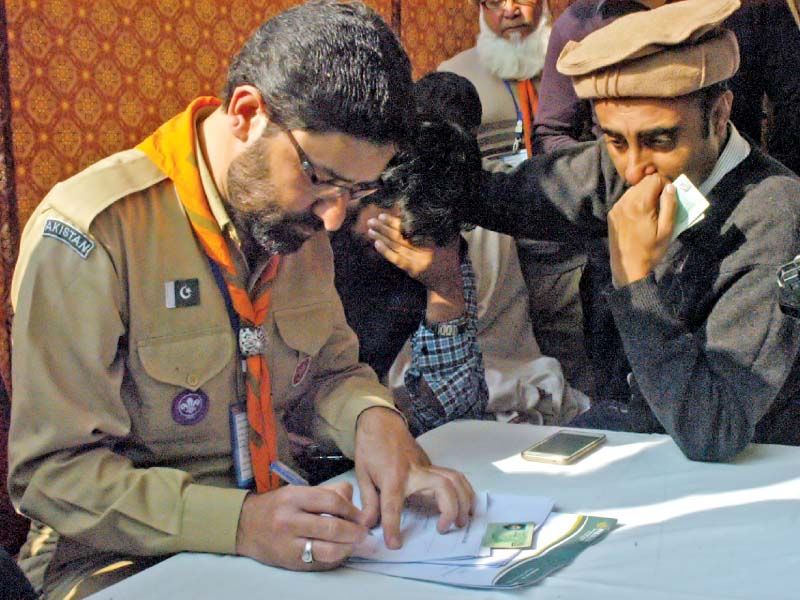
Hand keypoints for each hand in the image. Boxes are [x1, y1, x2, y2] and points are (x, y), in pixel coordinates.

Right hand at [235, 481, 367, 570]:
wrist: (245, 526)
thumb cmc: (278, 506)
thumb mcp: (299, 491)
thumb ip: (329, 492)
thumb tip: (355, 501)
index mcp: (294, 497)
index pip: (332, 501)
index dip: (352, 510)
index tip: (360, 516)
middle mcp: (290, 520)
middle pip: (333, 528)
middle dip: (355, 532)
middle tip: (364, 533)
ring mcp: (289, 544)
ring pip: (329, 550)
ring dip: (349, 549)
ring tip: (355, 545)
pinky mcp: (290, 562)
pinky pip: (320, 563)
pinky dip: (336, 560)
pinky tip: (341, 554)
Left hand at [354, 407, 474, 548]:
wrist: (381, 422)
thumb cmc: (370, 447)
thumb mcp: (362, 474)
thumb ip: (368, 501)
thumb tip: (367, 525)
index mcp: (392, 477)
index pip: (393, 505)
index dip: (393, 527)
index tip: (395, 545)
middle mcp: (414, 472)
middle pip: (442, 487)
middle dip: (450, 509)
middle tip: (445, 529)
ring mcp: (427, 466)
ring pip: (455, 479)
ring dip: (463, 500)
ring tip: (462, 521)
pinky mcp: (432, 465)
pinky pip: (454, 477)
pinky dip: (464, 490)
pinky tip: (465, 504)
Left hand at [367, 213, 463, 321]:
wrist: (447, 281)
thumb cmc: (449, 257)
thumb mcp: (452, 239)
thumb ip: (446, 226)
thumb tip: (441, 209)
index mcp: (430, 241)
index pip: (409, 229)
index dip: (394, 222)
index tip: (383, 215)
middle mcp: (421, 251)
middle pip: (398, 237)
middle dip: (383, 227)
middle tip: (371, 219)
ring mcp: (414, 261)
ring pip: (395, 247)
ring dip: (381, 237)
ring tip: (370, 228)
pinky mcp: (410, 269)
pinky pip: (395, 260)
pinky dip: (385, 251)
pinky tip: (376, 244)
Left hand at [608, 174, 676, 286]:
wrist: (629, 267)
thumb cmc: (651, 251)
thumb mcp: (667, 230)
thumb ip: (670, 205)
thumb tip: (671, 187)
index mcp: (640, 204)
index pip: (654, 178)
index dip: (666, 184)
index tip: (670, 197)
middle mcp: (625, 202)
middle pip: (643, 182)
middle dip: (656, 189)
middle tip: (663, 204)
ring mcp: (616, 208)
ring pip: (634, 190)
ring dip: (645, 195)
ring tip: (652, 211)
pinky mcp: (612, 214)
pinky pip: (626, 200)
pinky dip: (635, 202)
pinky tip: (640, 216)